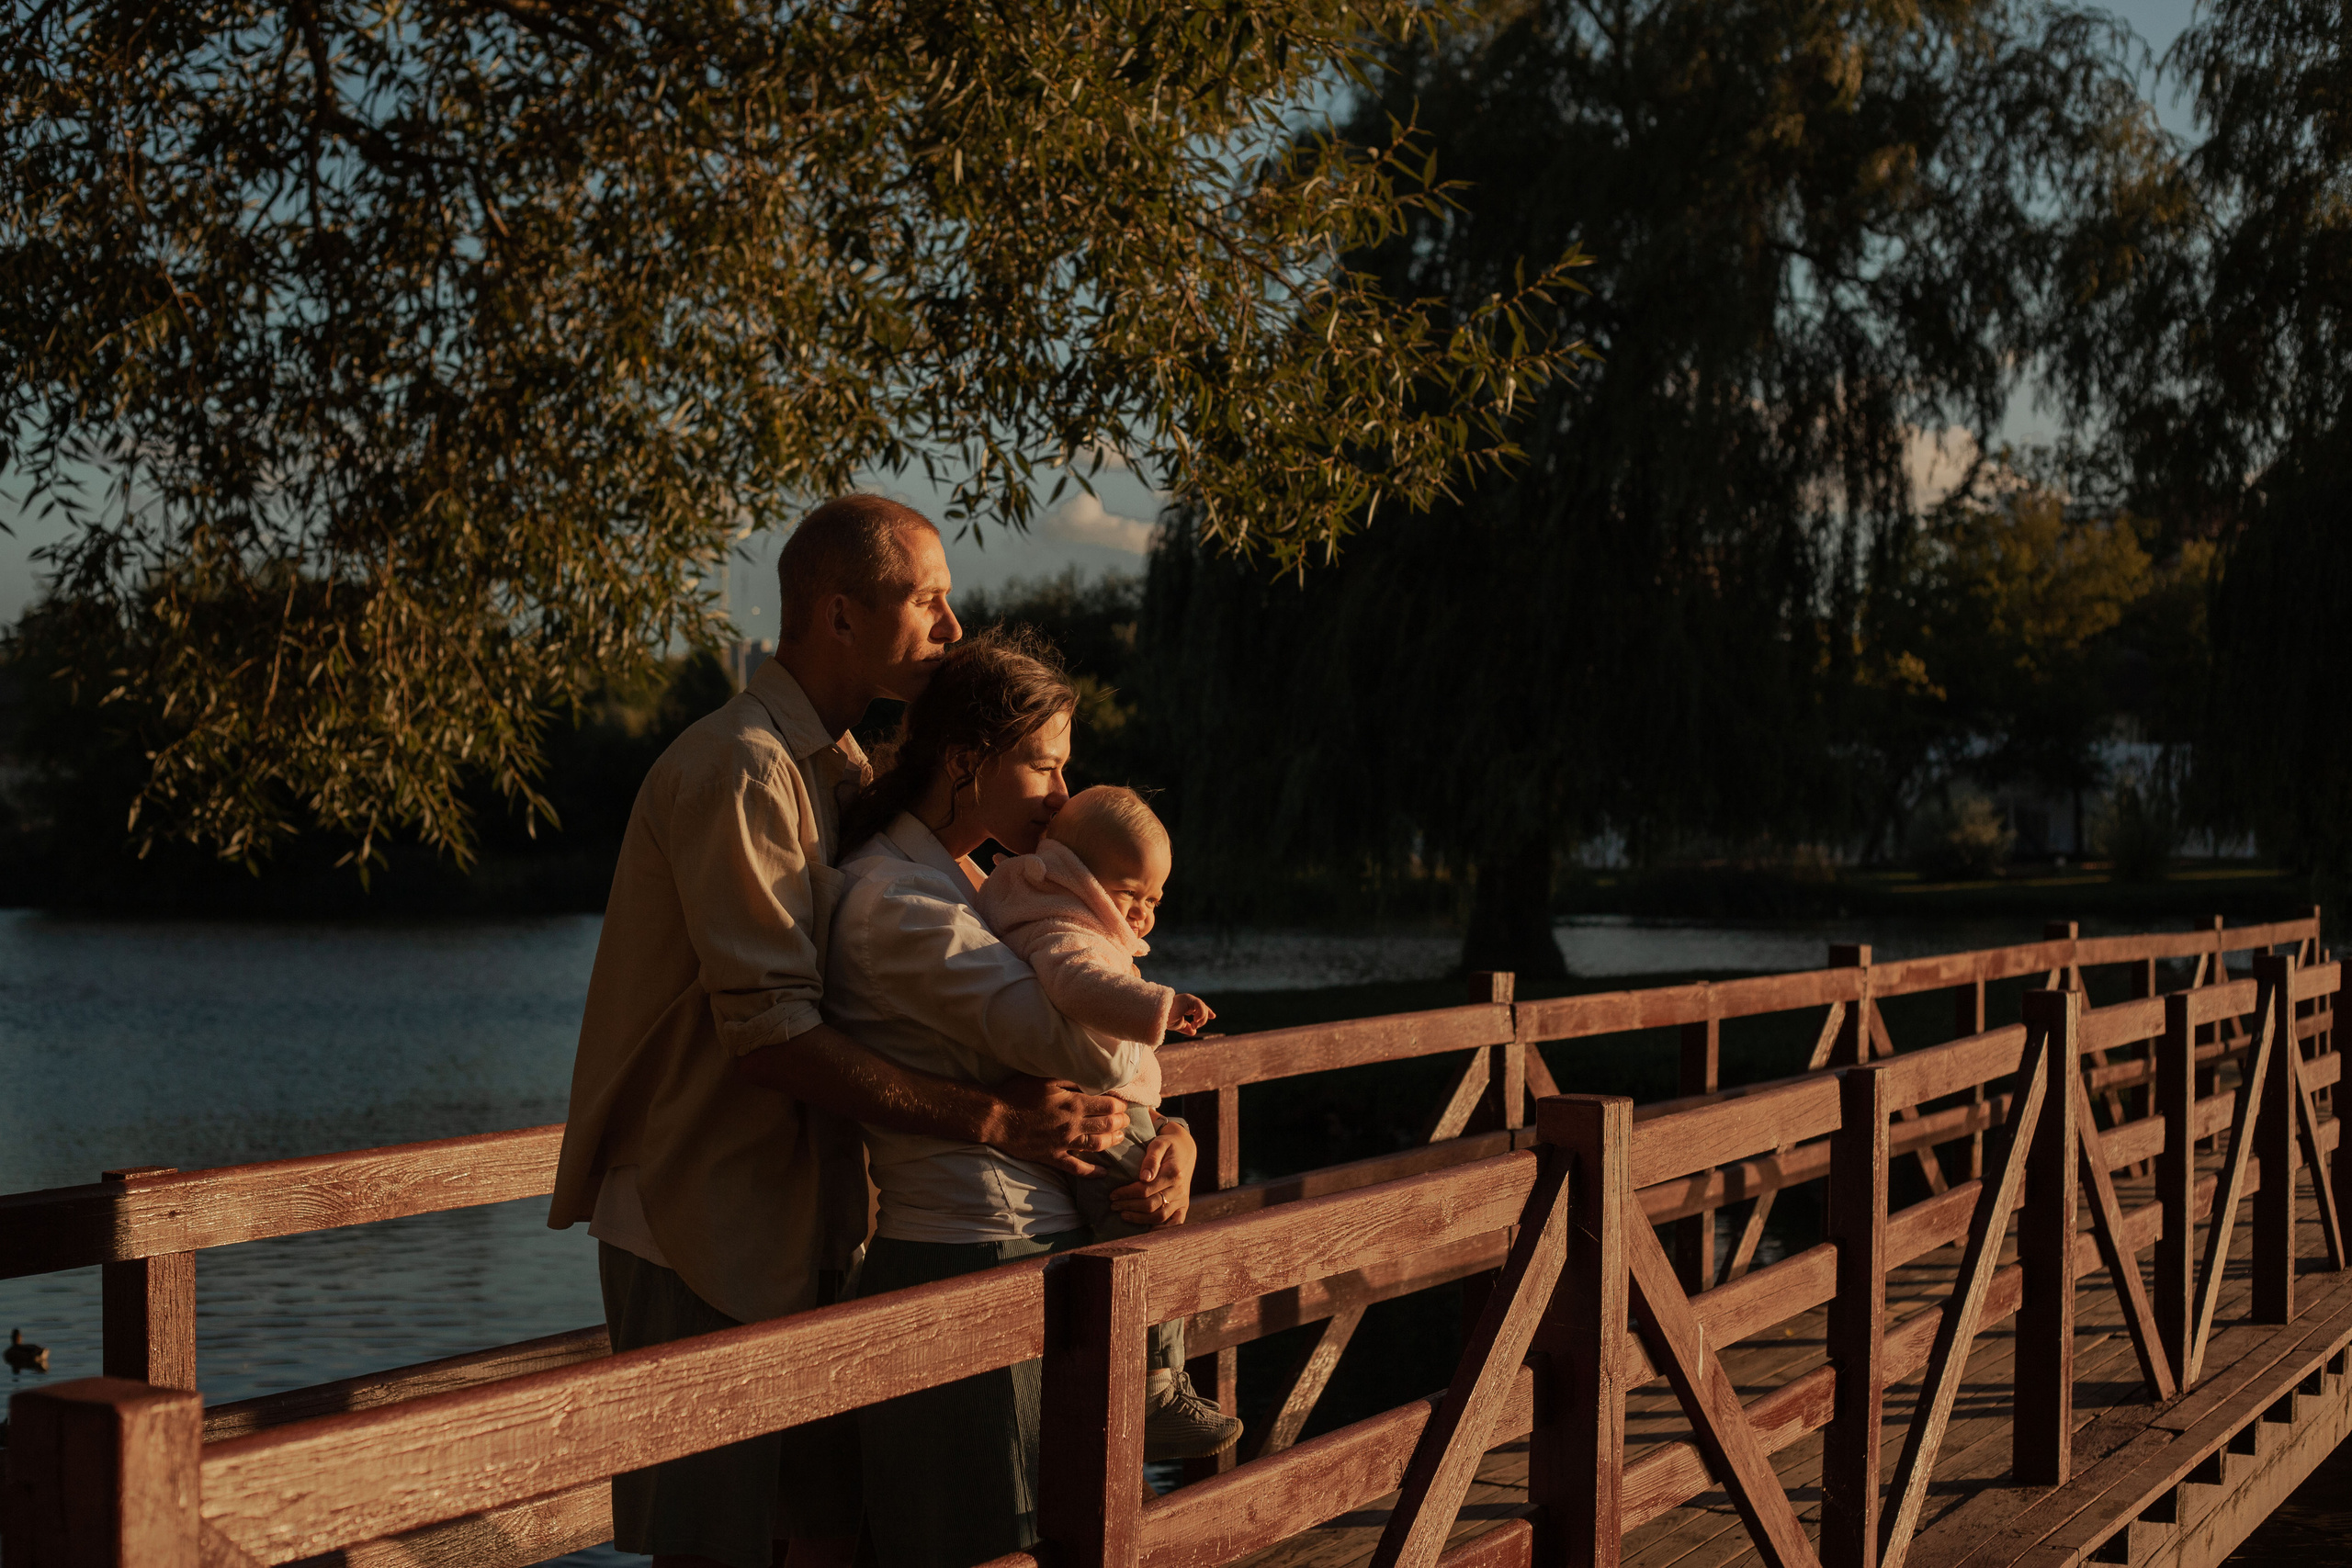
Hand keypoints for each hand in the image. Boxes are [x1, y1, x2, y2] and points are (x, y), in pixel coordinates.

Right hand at [983, 1075, 1127, 1175]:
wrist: (995, 1118)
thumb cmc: (1018, 1093)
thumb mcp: (1045, 1078)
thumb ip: (1071, 1078)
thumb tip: (1093, 1079)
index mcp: (1073, 1104)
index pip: (1108, 1105)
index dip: (1120, 1105)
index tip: (1124, 1103)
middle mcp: (1072, 1125)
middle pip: (1107, 1125)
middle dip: (1121, 1122)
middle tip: (1126, 1119)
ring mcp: (1063, 1144)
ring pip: (1097, 1146)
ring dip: (1113, 1141)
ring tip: (1120, 1137)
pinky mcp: (1053, 1158)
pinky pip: (1076, 1169)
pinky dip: (1092, 1172)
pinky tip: (1103, 1173)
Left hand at [1109, 1120, 1194, 1227]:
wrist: (1185, 1149)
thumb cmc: (1168, 1145)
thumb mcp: (1159, 1144)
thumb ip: (1151, 1159)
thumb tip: (1144, 1177)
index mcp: (1173, 1173)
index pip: (1146, 1190)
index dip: (1127, 1194)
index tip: (1112, 1195)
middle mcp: (1179, 1189)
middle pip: (1151, 1205)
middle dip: (1129, 1207)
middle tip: (1113, 1205)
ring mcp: (1183, 1199)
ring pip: (1160, 1216)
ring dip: (1140, 1219)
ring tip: (1123, 1215)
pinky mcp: (1184, 1205)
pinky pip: (1176, 1222)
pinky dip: (1162, 1229)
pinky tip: (1147, 1230)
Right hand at [1168, 994, 1215, 1036]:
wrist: (1159, 1017)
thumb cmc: (1165, 1020)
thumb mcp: (1178, 1025)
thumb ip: (1186, 1028)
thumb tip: (1194, 1032)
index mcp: (1186, 1006)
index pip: (1199, 1008)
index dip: (1207, 1012)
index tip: (1213, 1016)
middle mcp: (1188, 1001)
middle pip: (1203, 1007)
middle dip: (1204, 1018)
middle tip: (1195, 1026)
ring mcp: (1188, 999)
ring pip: (1202, 1007)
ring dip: (1201, 1018)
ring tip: (1194, 1025)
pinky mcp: (1187, 999)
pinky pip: (1199, 1005)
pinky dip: (1201, 1013)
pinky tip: (1196, 1020)